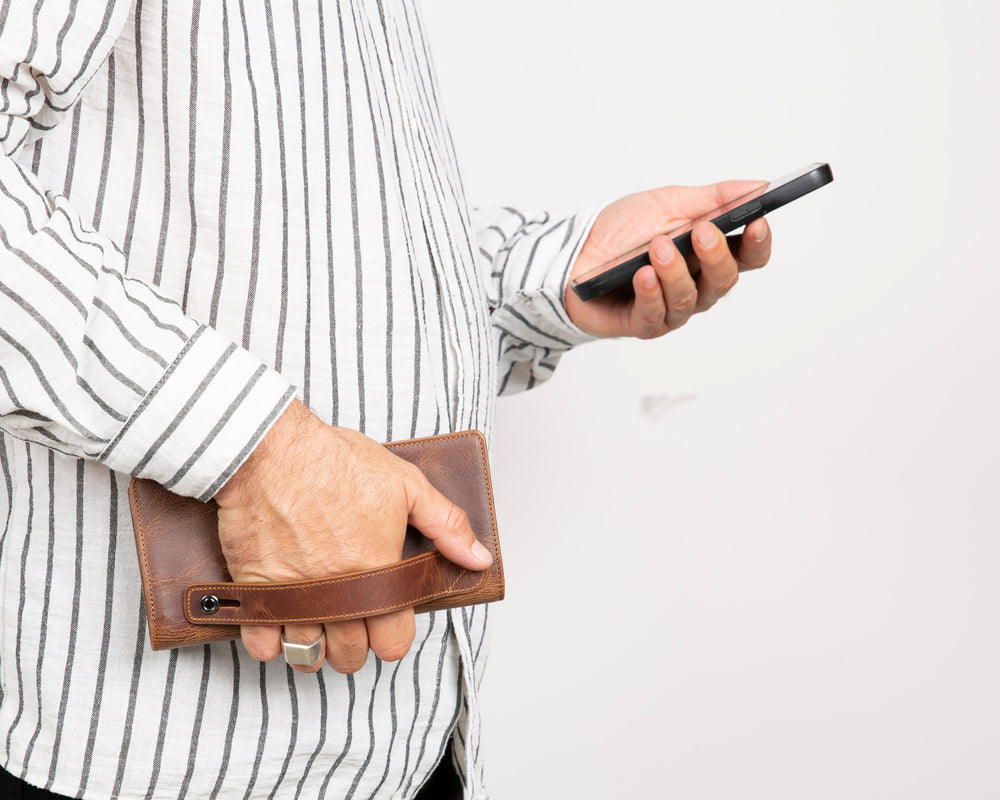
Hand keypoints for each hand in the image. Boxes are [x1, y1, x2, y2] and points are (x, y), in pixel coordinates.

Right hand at [213, 400, 492, 673]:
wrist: (272, 448)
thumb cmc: (336, 461)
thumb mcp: (407, 484)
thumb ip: (447, 526)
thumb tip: (479, 558)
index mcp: (377, 575)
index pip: (393, 642)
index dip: (393, 636)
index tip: (387, 622)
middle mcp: (336, 594)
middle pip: (350, 655)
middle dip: (356, 646)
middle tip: (353, 623)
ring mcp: (293, 596)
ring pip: (306, 655)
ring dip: (315, 648)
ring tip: (319, 626)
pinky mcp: (255, 589)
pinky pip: (259, 642)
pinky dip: (270, 641)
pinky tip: (281, 621)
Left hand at [565, 181, 772, 337]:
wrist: (575, 251)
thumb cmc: (622, 231)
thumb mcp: (668, 203)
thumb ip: (713, 198)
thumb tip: (759, 186)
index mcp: (708, 254)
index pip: (748, 256)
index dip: (758, 243)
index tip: (757, 222)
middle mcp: (696, 284)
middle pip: (724, 280)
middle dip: (715, 255)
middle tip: (700, 232)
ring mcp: (671, 308)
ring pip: (689, 298)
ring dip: (674, 270)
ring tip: (657, 247)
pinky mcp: (642, 323)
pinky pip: (655, 314)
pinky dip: (650, 292)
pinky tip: (642, 275)